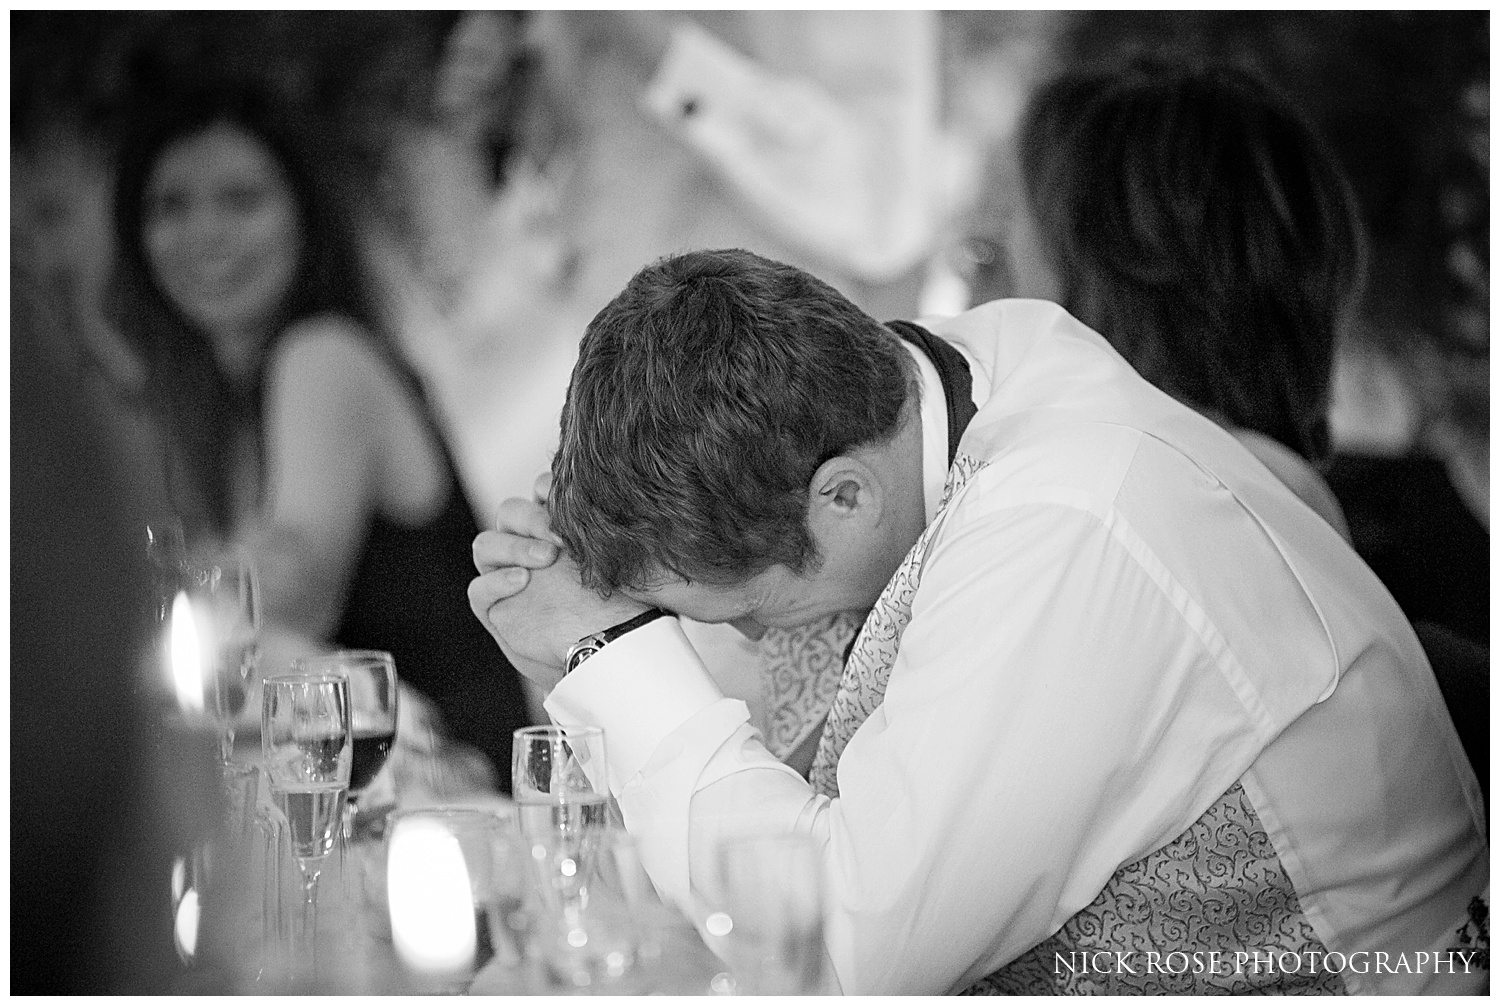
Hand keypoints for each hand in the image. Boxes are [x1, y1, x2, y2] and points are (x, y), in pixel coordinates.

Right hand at [469, 481, 646, 690]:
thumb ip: (619, 535)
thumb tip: (641, 502)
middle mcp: (528, 546)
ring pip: (487, 546)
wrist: (607, 657)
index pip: (539, 490)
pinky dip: (496, 582)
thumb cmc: (621, 609)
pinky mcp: (495, 608)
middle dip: (532, 518)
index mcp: (556, 527)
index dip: (549, 488)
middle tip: (560, 536)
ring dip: (513, 546)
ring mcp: (508, 576)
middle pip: (509, 513)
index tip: (575, 501)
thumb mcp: (625, 566)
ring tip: (546, 557)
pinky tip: (521, 581)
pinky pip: (479, 590)